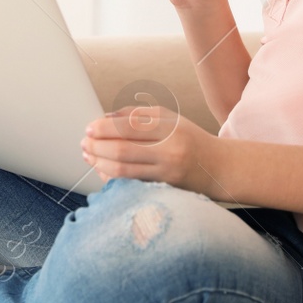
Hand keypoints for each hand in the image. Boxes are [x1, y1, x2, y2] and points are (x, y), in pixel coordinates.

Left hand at [80, 105, 215, 190]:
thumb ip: (136, 115)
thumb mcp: (168, 119)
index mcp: (169, 126)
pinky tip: (102, 170)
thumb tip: (104, 118)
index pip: (128, 125)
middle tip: (84, 143)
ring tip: (88, 155)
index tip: (89, 128)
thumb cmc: (189, 139)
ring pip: (123, 169)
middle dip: (97, 146)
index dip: (103, 128)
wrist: (218, 167)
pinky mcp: (164, 188)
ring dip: (99, 162)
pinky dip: (111, 176)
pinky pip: (130, 182)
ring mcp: (166, 171)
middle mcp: (169, 149)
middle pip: (122, 149)